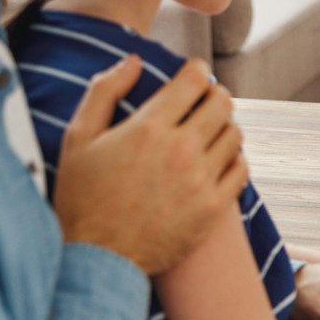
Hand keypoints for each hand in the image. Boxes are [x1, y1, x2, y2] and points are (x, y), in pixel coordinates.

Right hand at [55, 57, 245, 275]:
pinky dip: (234, 159)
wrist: (96, 259)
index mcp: (148, 128)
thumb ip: (104, 91)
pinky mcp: (212, 209)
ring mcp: (200, 181)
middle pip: (222, 103)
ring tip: (208, 131)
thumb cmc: (82, 197)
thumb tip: (134, 60)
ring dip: (225, 126)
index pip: (194, 80)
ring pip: (235, 134)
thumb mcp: (78, 138)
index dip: (197, 70)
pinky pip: (241, 170)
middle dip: (214, 94)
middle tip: (203, 100)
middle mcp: (181, 150)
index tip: (193, 74)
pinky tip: (217, 161)